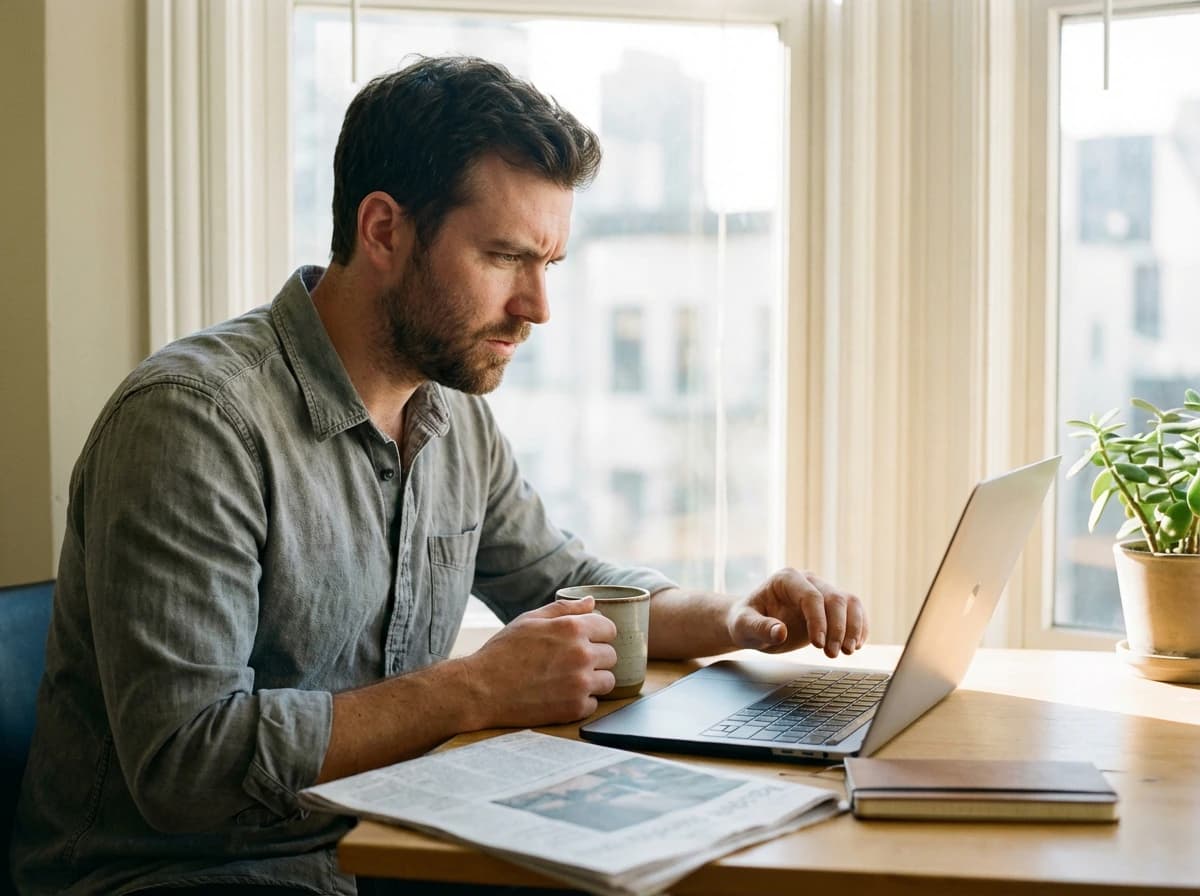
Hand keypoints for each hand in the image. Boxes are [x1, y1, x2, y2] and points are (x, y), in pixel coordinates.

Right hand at [467, 597, 617, 726]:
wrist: (480, 690)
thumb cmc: (502, 652)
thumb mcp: (529, 620)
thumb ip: (564, 609)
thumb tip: (591, 601)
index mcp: (572, 628)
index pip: (610, 628)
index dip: (598, 634)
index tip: (586, 641)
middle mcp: (581, 654)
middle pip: (611, 655)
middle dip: (596, 657)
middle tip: (570, 663)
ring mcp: (580, 683)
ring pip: (608, 680)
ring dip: (593, 680)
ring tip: (567, 680)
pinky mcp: (575, 708)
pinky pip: (594, 703)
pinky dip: (581, 701)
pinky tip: (560, 696)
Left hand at [725, 568, 867, 657]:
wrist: (751, 624)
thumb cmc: (745, 621)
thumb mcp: (744, 626)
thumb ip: (760, 628)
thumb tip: (780, 633)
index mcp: (786, 579)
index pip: (811, 596)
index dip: (818, 620)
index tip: (819, 644)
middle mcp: (807, 581)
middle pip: (835, 598)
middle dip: (838, 628)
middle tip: (832, 654)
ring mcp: (821, 592)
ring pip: (849, 602)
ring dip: (853, 628)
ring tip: (848, 651)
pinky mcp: (830, 608)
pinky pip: (853, 611)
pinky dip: (859, 628)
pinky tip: (856, 645)